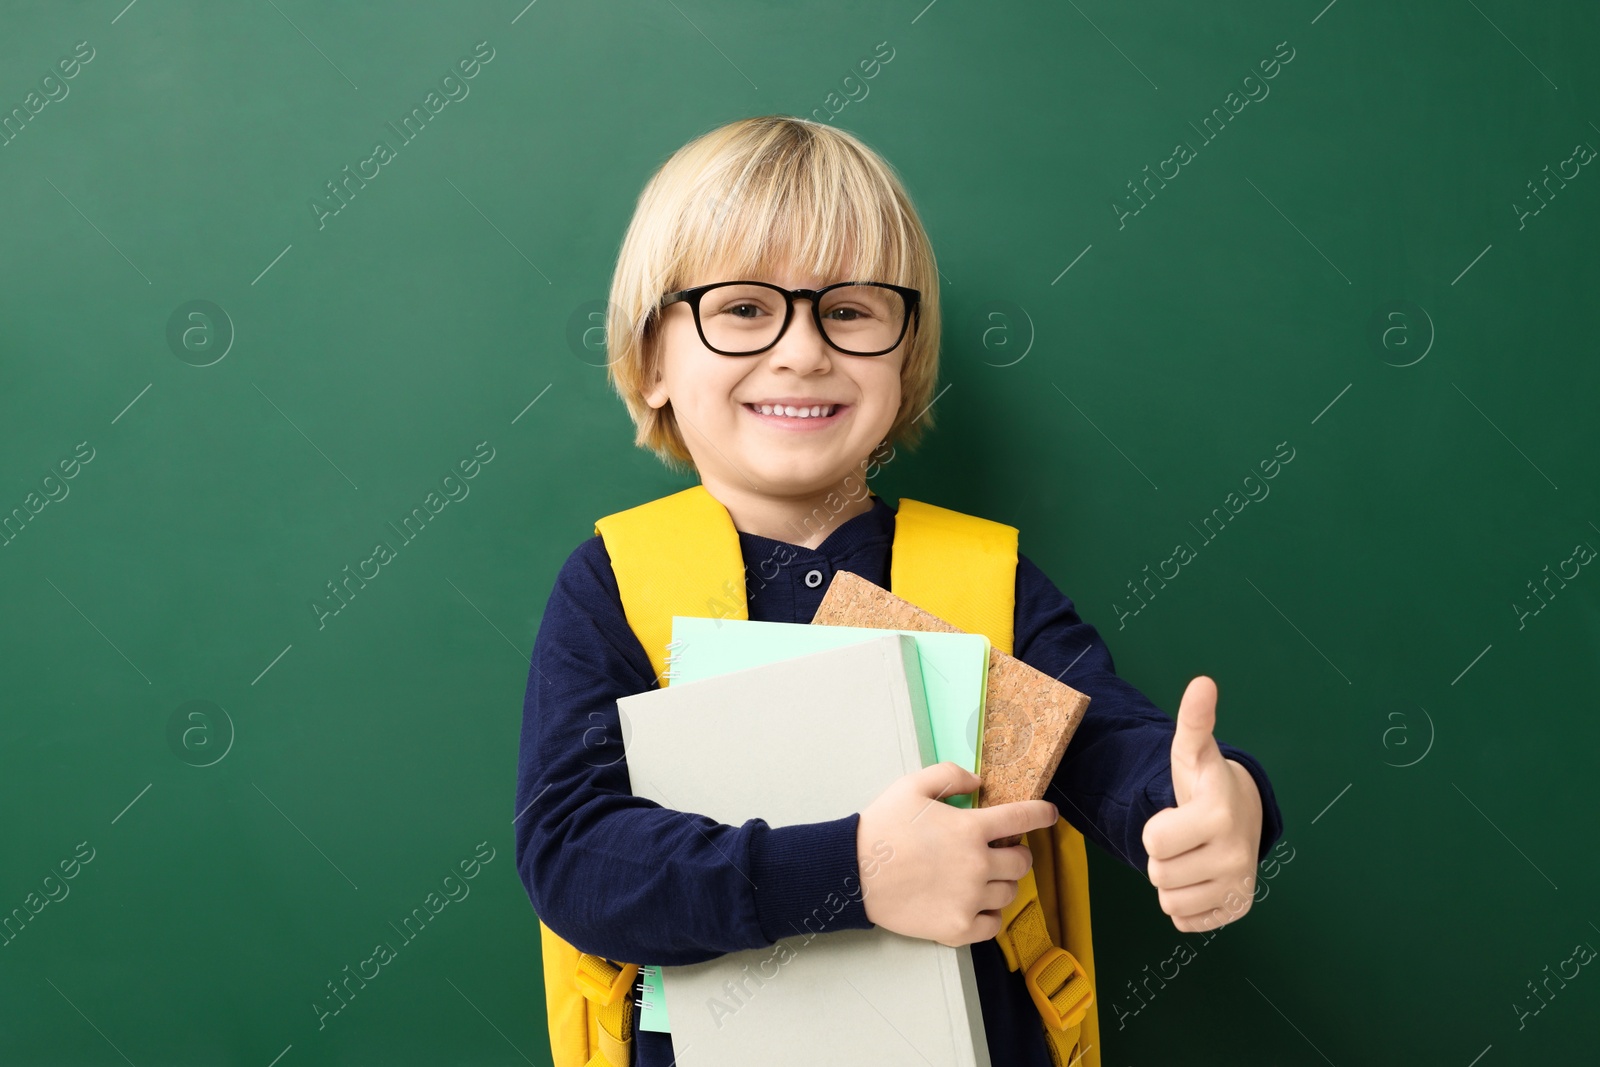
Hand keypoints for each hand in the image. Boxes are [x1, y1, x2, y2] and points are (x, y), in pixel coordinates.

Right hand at [856, 762, 1058, 946]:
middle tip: (997, 851)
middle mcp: (978, 865)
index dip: (1042, 814)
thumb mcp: (913, 785)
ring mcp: (970, 900)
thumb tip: (979, 783)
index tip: (1048, 814)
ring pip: (1010, 893)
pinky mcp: (958, 928)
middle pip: (1023, 862)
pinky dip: (989, 914)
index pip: (1024, 819)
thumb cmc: (882, 827)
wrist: (854, 872)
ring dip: (1001, 882)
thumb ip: (951, 775)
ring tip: (979, 877)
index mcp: (971, 829)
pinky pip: (993, 925)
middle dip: (1015, 853)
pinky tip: (974, 903)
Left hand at [1140, 676, 1263, 932]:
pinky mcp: (1236, 911)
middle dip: (1162, 855)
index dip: (1155, 827)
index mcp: (1220, 816)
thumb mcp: (1192, 753)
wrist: (1243, 817)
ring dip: (1171, 881)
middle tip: (1184, 837)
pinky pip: (1185, 921)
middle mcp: (1236, 856)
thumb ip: (1194, 721)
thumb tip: (1202, 682)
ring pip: (1169, 901)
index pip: (1153, 841)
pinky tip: (1201, 877)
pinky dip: (1186, 904)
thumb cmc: (1204, 785)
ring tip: (1191, 855)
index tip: (1177, 814)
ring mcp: (1239, 887)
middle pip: (1158, 874)